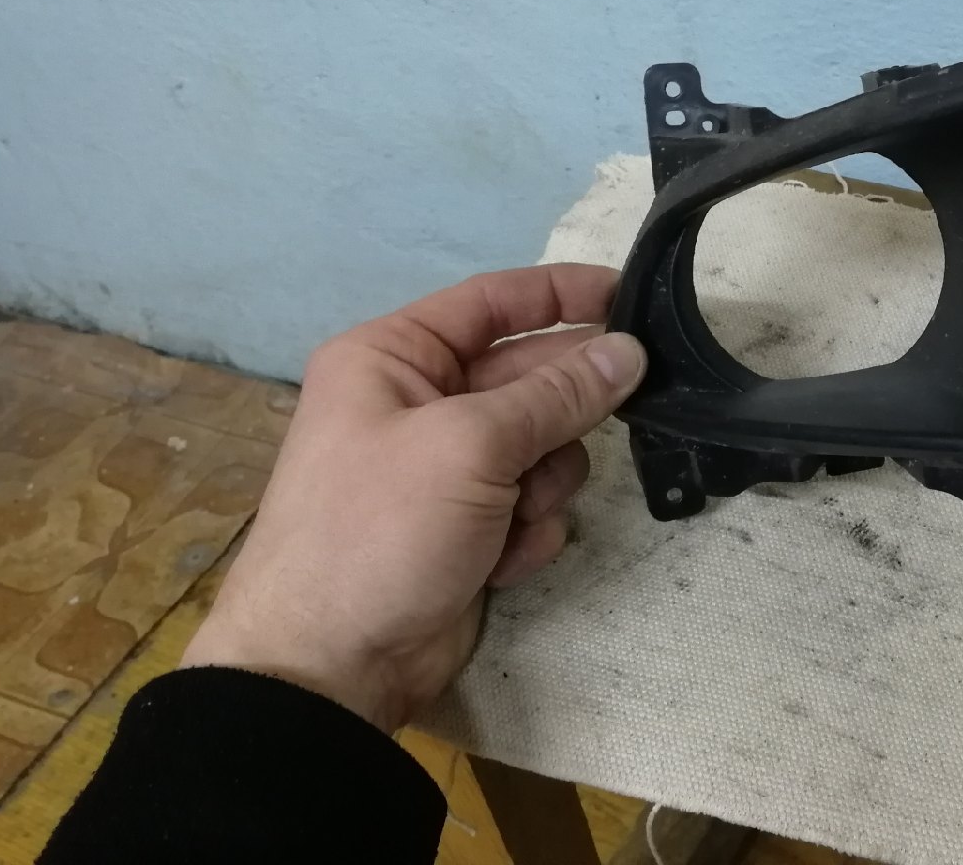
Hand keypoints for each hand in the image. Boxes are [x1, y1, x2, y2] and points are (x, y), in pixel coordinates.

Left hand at [181, 265, 645, 731]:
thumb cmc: (381, 530)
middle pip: (527, 377)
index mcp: (393, 358)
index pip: (492, 302)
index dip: (563, 295)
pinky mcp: (468, 529)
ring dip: (545, 481)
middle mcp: (418, 403)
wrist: (330, 667)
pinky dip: (528, 531)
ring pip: (543, 445)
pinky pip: (532, 504)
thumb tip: (630, 351)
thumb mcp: (471, 445)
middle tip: (630, 405)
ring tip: (519, 512)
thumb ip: (558, 394)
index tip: (631, 297)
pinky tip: (503, 561)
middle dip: (563, 407)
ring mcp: (445, 471)